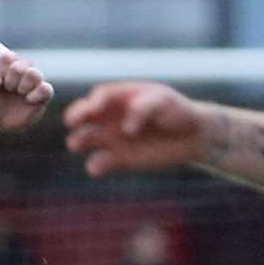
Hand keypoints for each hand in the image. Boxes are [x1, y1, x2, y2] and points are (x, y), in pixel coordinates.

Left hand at [0, 52, 53, 131]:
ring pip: (36, 74)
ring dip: (25, 83)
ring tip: (19, 92)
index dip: (1, 69)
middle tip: (8, 87)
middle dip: (13, 77)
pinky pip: (47, 89)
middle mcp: (24, 71)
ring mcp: (34, 83)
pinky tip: (29, 99)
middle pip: (23, 64)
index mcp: (9, 64)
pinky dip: (39, 92)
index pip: (8, 57)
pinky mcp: (42, 96)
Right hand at [63, 82, 210, 175]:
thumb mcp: (164, 101)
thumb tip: (125, 129)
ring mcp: (112, 138)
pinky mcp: (118, 159)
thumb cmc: (177, 111)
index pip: (100, 96)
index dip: (94, 101)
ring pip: (86, 139)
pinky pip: (100, 163)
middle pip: (84, 114)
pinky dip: (95, 165)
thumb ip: (143, 108)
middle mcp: (110, 116)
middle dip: (75, 116)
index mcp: (120, 96)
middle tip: (71, 122)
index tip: (94, 107)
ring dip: (78, 141)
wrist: (192, 136)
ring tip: (77, 144)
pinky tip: (96, 168)